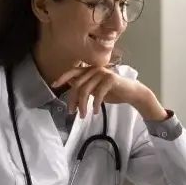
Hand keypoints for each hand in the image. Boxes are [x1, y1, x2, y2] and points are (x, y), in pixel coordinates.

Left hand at [52, 66, 167, 120]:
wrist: (132, 93)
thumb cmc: (113, 91)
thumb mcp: (95, 90)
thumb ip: (84, 87)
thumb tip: (71, 87)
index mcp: (90, 70)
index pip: (73, 71)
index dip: (63, 77)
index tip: (54, 85)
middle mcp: (95, 69)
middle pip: (77, 84)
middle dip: (73, 100)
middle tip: (72, 112)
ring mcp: (103, 73)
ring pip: (86, 90)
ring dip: (83, 105)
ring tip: (83, 115)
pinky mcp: (110, 79)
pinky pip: (98, 94)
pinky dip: (96, 105)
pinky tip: (96, 112)